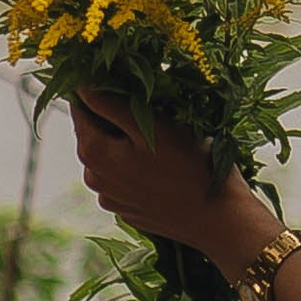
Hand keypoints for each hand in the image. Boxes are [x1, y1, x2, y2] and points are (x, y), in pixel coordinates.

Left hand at [70, 92, 276, 281]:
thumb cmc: (190, 166)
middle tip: (154, 108)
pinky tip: (164, 167)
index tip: (127, 80)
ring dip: (127, 141)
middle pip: (96, 132)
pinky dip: (136, 165)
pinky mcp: (128, 210)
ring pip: (111, 155)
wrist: (219, 219)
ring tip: (163, 139)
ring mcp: (111, 198)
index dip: (100, 88)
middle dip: (117, 116)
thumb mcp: (152, 126)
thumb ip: (110, 104)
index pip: (82, 107)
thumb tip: (81, 84)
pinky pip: (124, 177)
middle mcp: (94, 178)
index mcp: (93, 153)